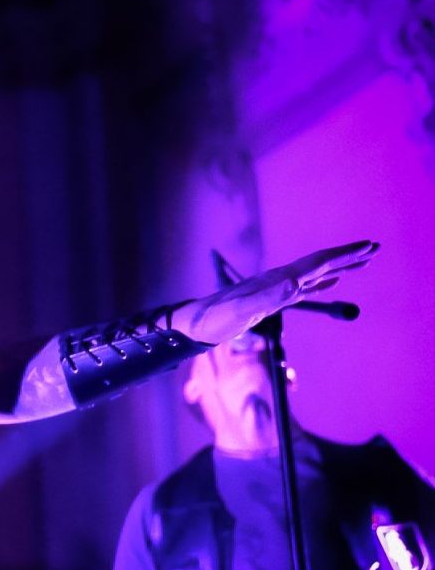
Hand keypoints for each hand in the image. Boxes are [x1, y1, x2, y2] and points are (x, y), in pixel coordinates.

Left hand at [177, 240, 378, 344]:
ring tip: (361, 262)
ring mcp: (274, 288)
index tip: (369, 246)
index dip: (344, 255)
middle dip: (347, 256)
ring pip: (313, 274)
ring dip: (338, 267)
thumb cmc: (214, 319)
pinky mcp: (269, 299)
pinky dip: (320, 284)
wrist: (192, 323)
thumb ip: (268, 298)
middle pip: (319, 264)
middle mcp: (277, 280)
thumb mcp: (241, 312)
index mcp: (276, 280)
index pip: (317, 263)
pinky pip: (302, 288)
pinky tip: (328, 283)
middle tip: (375, 248)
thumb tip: (296, 284)